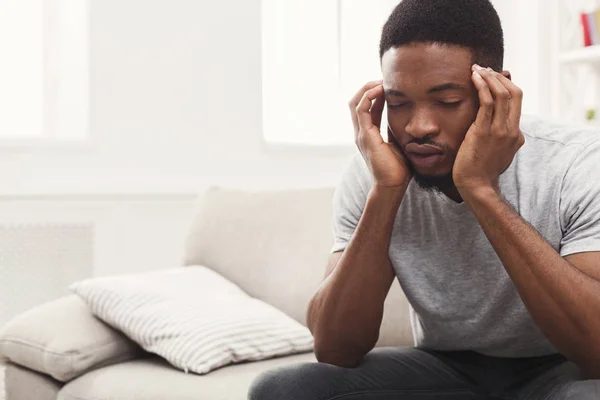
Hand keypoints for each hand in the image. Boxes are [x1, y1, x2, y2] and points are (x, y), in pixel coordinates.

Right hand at [350, 81, 412, 188]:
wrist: (393, 185)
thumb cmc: (398, 169)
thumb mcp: (398, 143)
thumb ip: (396, 130)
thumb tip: (408, 119)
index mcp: (367, 134)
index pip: (366, 107)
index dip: (375, 94)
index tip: (388, 85)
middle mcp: (361, 133)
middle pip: (355, 102)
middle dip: (367, 87)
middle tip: (384, 79)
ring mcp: (361, 134)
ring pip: (355, 102)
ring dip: (367, 89)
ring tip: (382, 81)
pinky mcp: (365, 136)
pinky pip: (362, 109)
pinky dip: (369, 96)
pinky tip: (381, 90)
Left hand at [452, 65, 524, 195]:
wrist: (476, 185)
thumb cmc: (481, 169)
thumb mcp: (498, 151)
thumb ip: (501, 136)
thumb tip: (500, 125)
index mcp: (516, 133)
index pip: (517, 100)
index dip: (506, 84)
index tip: (492, 76)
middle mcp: (512, 130)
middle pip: (514, 93)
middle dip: (499, 77)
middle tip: (483, 69)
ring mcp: (499, 131)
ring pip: (502, 94)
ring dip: (489, 77)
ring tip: (477, 69)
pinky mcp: (484, 132)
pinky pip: (487, 102)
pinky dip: (482, 86)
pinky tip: (474, 77)